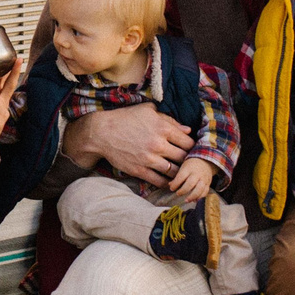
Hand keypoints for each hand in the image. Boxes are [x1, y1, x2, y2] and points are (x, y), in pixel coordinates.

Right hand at [62, 104, 196, 187]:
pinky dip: (166, 182)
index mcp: (163, 128)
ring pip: (174, 171)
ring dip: (179, 172)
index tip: (190, 149)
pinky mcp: (139, 170)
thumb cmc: (125, 118)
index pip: (188, 141)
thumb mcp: (148, 111)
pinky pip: (159, 181)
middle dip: (187, 160)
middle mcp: (158, 144)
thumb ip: (169, 120)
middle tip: (188, 162)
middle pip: (184, 157)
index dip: (192, 146)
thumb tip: (187, 129)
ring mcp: (149, 159)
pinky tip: (168, 181)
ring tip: (180, 172)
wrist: (102, 133)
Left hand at [164, 155, 214, 203]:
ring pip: (199, 189)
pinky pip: (205, 191)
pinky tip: (194, 200)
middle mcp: (197, 174)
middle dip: (183, 190)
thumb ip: (177, 177)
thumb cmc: (191, 166)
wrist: (205, 162)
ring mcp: (203, 179)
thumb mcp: (183, 168)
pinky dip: (200, 197)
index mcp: (188, 169)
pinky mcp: (208, 183)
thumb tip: (170, 185)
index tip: (171, 188)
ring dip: (192, 196)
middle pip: (190, 184)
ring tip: (186, 200)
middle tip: (178, 194)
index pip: (181, 177)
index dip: (175, 184)